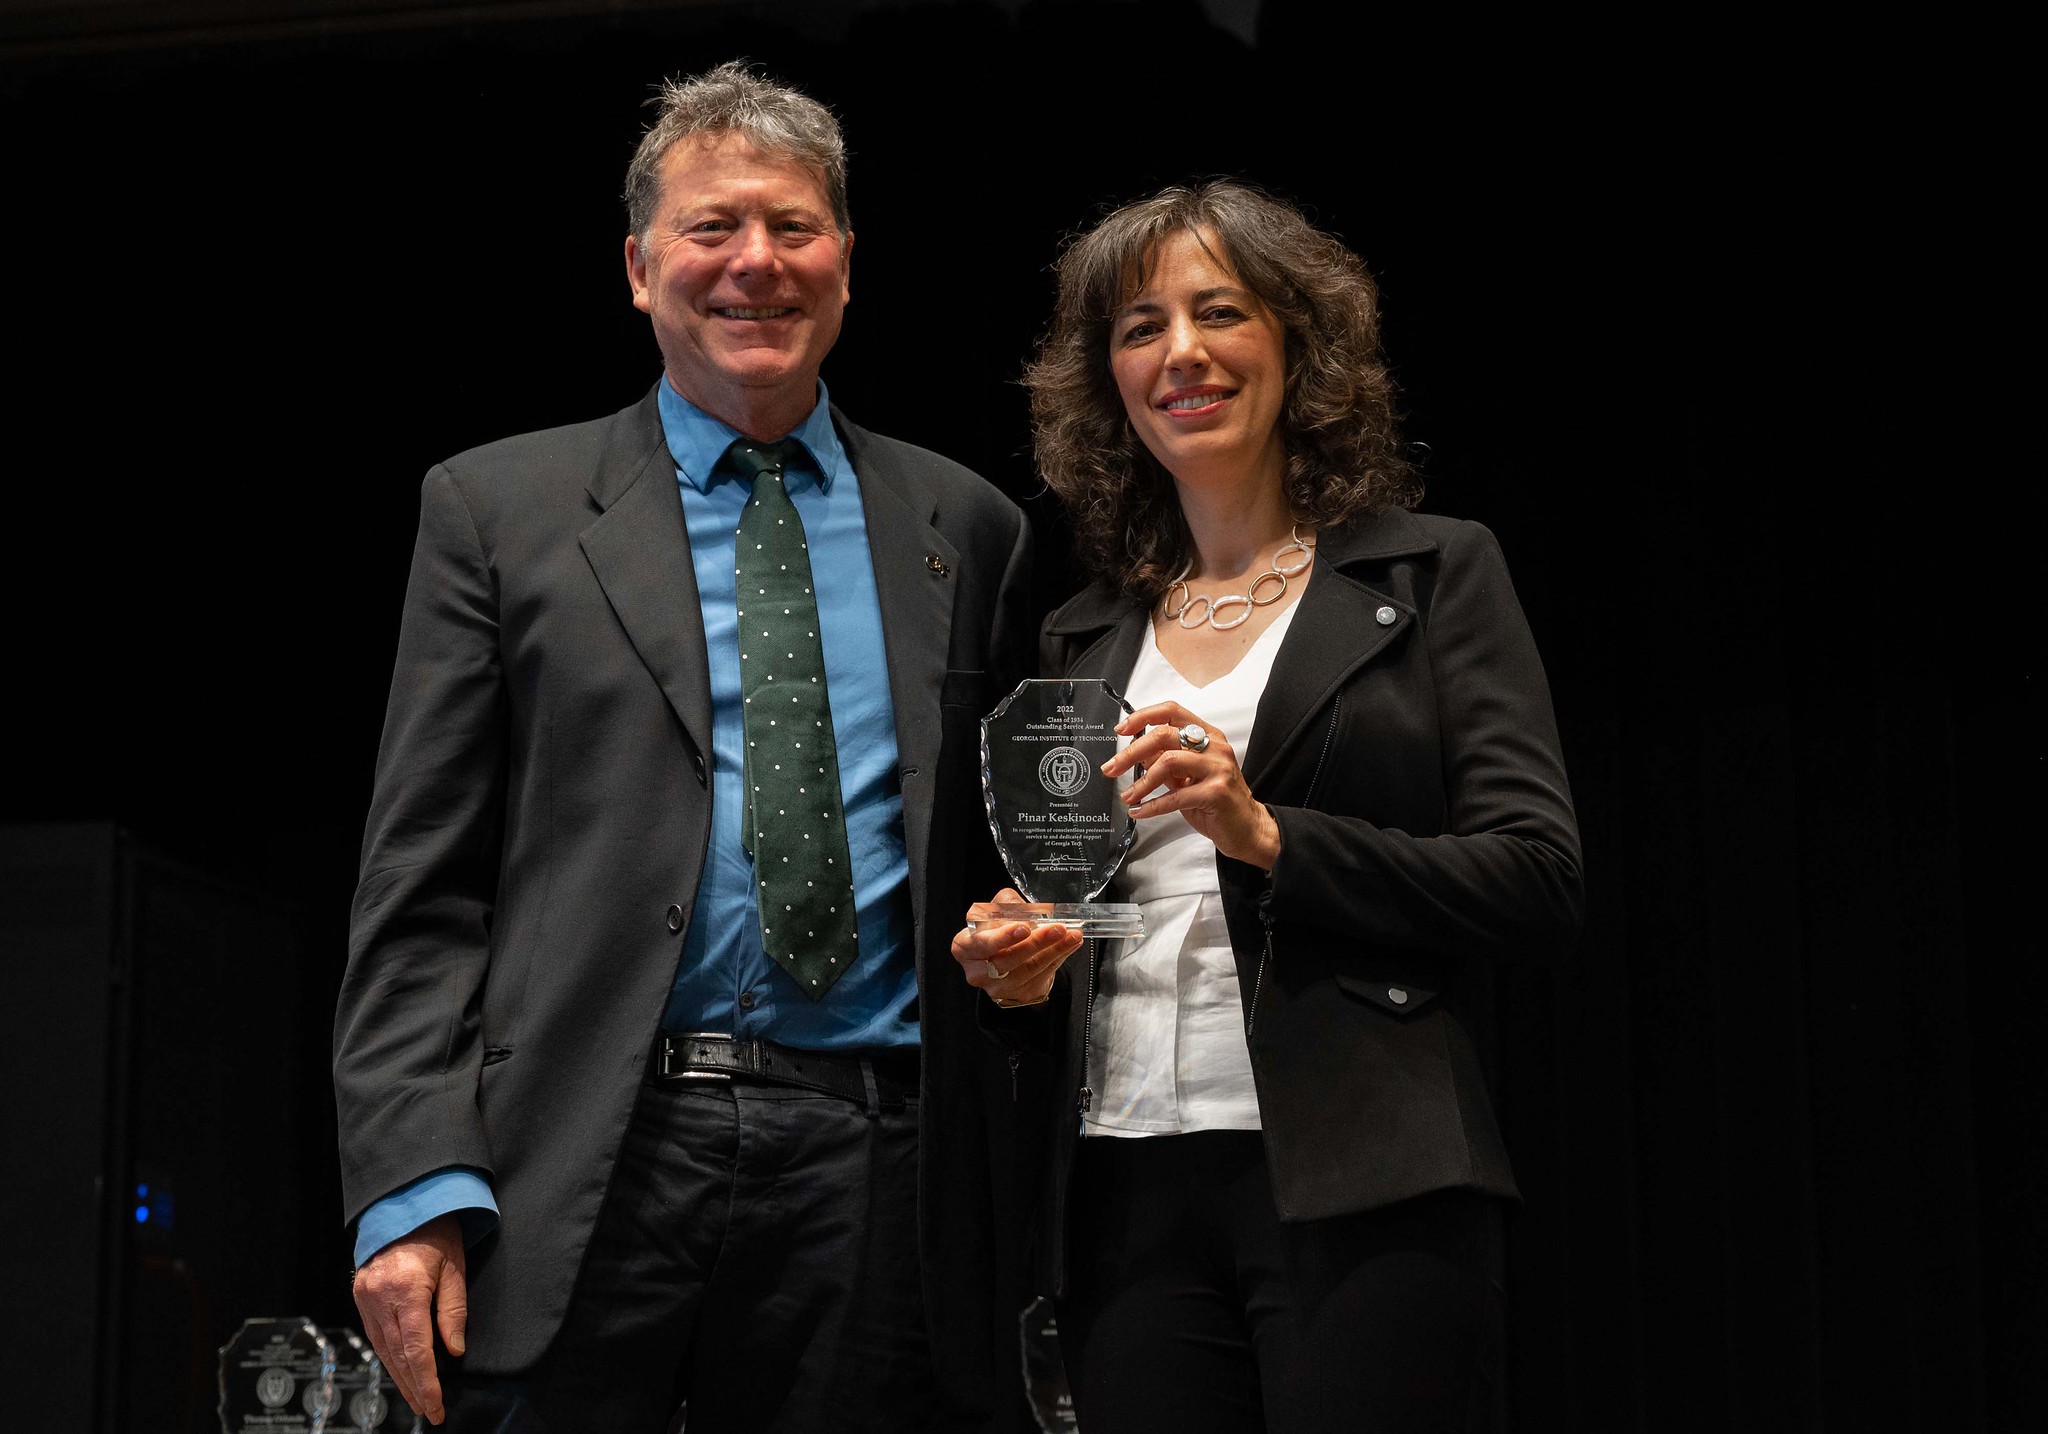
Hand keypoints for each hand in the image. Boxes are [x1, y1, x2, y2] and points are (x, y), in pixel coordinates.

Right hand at [352, 1212, 466, 1424]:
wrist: (404, 1201)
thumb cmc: (436, 1230)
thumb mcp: (454, 1268)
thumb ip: (453, 1311)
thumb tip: (453, 1351)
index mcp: (405, 1290)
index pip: (416, 1349)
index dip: (427, 1382)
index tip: (436, 1406)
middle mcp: (379, 1297)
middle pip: (396, 1355)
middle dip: (414, 1387)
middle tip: (429, 1411)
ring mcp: (365, 1297)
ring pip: (382, 1349)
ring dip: (400, 1376)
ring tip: (417, 1398)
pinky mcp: (360, 1295)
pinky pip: (374, 1334)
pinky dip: (388, 1355)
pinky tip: (400, 1370)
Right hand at [951, 888, 1084, 1005]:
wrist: (1007, 956)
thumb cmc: (997, 929)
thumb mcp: (995, 911)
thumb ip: (1006, 904)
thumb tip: (1023, 908)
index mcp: (964, 947)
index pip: (980, 943)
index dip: (1002, 937)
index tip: (1023, 927)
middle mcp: (978, 971)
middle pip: (1007, 959)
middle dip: (1035, 942)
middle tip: (1056, 929)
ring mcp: (998, 986)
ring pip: (1029, 968)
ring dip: (1054, 949)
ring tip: (1071, 934)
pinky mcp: (1019, 993)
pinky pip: (1042, 974)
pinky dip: (1059, 956)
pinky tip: (1070, 944)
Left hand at [1105, 702, 1280, 869]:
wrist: (1248, 829)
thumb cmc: (1216, 802)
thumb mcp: (1187, 777)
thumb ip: (1165, 762)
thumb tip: (1135, 755)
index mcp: (1207, 736)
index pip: (1171, 712)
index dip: (1143, 716)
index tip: (1121, 730)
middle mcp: (1214, 746)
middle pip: (1163, 735)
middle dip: (1130, 753)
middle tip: (1112, 768)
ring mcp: (1218, 768)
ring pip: (1168, 762)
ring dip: (1141, 782)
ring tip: (1129, 797)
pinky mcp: (1217, 792)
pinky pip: (1175, 796)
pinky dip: (1152, 805)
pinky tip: (1140, 811)